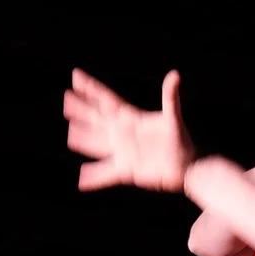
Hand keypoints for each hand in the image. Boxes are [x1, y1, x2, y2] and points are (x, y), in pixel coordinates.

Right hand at [65, 67, 194, 191]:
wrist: (188, 167)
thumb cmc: (182, 141)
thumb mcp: (173, 118)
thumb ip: (170, 97)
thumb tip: (175, 75)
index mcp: (131, 118)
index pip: (106, 100)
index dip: (91, 88)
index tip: (76, 76)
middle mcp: (124, 133)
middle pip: (97, 120)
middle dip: (82, 111)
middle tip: (66, 100)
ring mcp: (124, 152)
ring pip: (98, 144)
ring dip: (84, 139)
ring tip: (70, 134)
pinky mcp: (127, 171)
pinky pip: (106, 174)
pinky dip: (94, 178)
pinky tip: (81, 180)